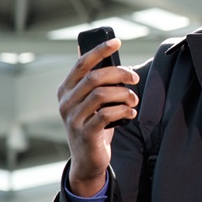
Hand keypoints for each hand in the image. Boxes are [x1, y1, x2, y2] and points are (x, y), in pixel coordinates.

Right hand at [57, 38, 139, 196]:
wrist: (87, 160)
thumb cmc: (92, 123)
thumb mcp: (88, 100)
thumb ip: (90, 78)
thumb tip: (89, 47)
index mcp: (66, 90)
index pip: (82, 64)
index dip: (100, 50)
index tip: (117, 41)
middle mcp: (66, 102)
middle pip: (95, 77)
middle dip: (120, 73)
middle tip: (135, 79)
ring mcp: (73, 119)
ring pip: (102, 94)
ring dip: (124, 94)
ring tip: (134, 100)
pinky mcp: (85, 133)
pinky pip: (106, 115)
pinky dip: (123, 111)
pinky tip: (131, 113)